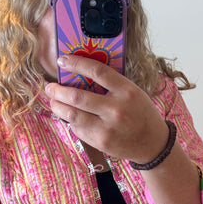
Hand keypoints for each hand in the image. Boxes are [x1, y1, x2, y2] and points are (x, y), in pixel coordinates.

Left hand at [45, 54, 168, 163]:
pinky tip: (69, 116)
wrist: (152, 143)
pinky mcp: (101, 142)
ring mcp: (107, 128)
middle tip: (50, 87)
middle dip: (58, 90)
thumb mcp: (132, 93)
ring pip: (72, 115)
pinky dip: (71, 121)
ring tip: (53, 101)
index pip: (97, 71)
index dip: (76, 63)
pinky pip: (78, 128)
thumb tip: (79, 75)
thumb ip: (111, 85)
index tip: (62, 60)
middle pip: (78, 96)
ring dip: (57, 106)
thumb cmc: (140, 113)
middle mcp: (117, 109)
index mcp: (127, 91)